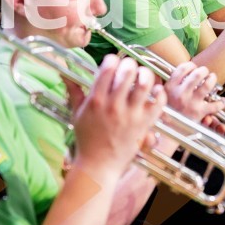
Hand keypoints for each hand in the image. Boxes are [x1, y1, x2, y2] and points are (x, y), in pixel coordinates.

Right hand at [73, 55, 164, 172]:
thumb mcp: (77, 113)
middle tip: (129, 67)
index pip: (107, 69)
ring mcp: (131, 115)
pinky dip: (159, 92)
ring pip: (144, 84)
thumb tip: (65, 74)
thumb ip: (74, 91)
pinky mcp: (144, 124)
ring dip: (146, 74)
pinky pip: (158, 102)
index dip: (112, 60)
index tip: (113, 61)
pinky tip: (154, 90)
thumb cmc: (87, 139)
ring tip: (143, 75)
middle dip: (129, 64)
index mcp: (96, 101)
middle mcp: (114, 106)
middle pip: (127, 72)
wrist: (99, 164)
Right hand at [165, 62, 224, 122]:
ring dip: (212, 79)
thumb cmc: (167, 112)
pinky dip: (221, 103)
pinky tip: (221, 101)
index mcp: (170, 88)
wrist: (168, 131)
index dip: (190, 65)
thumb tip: (171, 70)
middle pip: (196, 75)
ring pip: (206, 85)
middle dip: (203, 70)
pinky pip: (214, 105)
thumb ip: (166, 83)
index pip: (182, 69)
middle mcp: (181, 94)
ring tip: (212, 78)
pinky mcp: (199, 112)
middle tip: (205, 72)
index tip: (193, 67)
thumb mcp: (161, 95)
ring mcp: (191, 103)